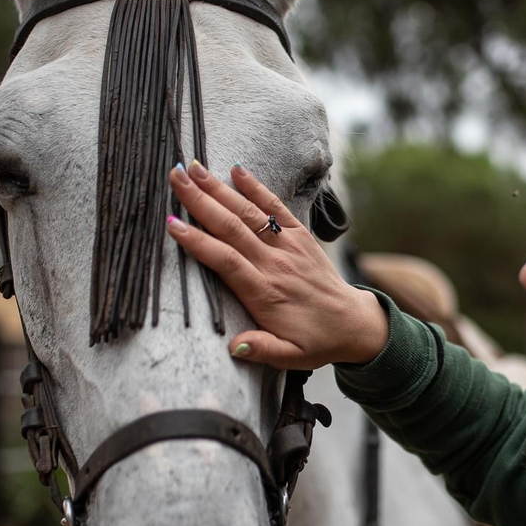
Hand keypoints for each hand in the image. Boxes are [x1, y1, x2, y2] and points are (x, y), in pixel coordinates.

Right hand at [165, 161, 389, 368]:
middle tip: (175, 177)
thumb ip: (261, 350)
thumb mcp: (290, 357)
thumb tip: (233, 347)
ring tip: (193, 169)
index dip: (198, 242)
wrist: (353, 323)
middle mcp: (275, 264)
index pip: (226, 261)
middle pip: (232, 227)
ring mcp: (289, 247)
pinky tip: (237, 170)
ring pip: (249, 213)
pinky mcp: (301, 236)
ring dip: (220, 189)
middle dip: (201, 201)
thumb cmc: (316, 341)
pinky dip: (257, 188)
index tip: (172, 224)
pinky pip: (276, 208)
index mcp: (266, 293)